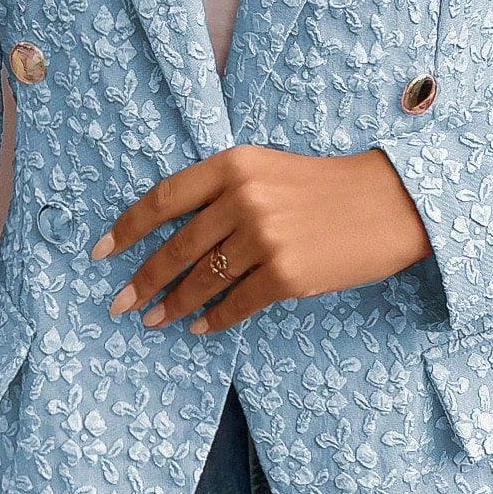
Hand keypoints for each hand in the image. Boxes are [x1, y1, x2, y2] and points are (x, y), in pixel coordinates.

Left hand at [91, 144, 431, 333]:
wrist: (392, 204)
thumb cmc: (328, 187)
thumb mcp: (269, 169)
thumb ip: (223, 191)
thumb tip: (175, 234)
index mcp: (234, 164)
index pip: (163, 199)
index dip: (126, 229)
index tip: (101, 253)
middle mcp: (244, 198)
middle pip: (176, 247)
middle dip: (142, 280)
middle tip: (119, 303)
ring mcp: (265, 239)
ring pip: (202, 281)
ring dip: (172, 305)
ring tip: (154, 320)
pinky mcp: (287, 275)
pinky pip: (236, 304)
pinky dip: (214, 319)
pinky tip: (200, 328)